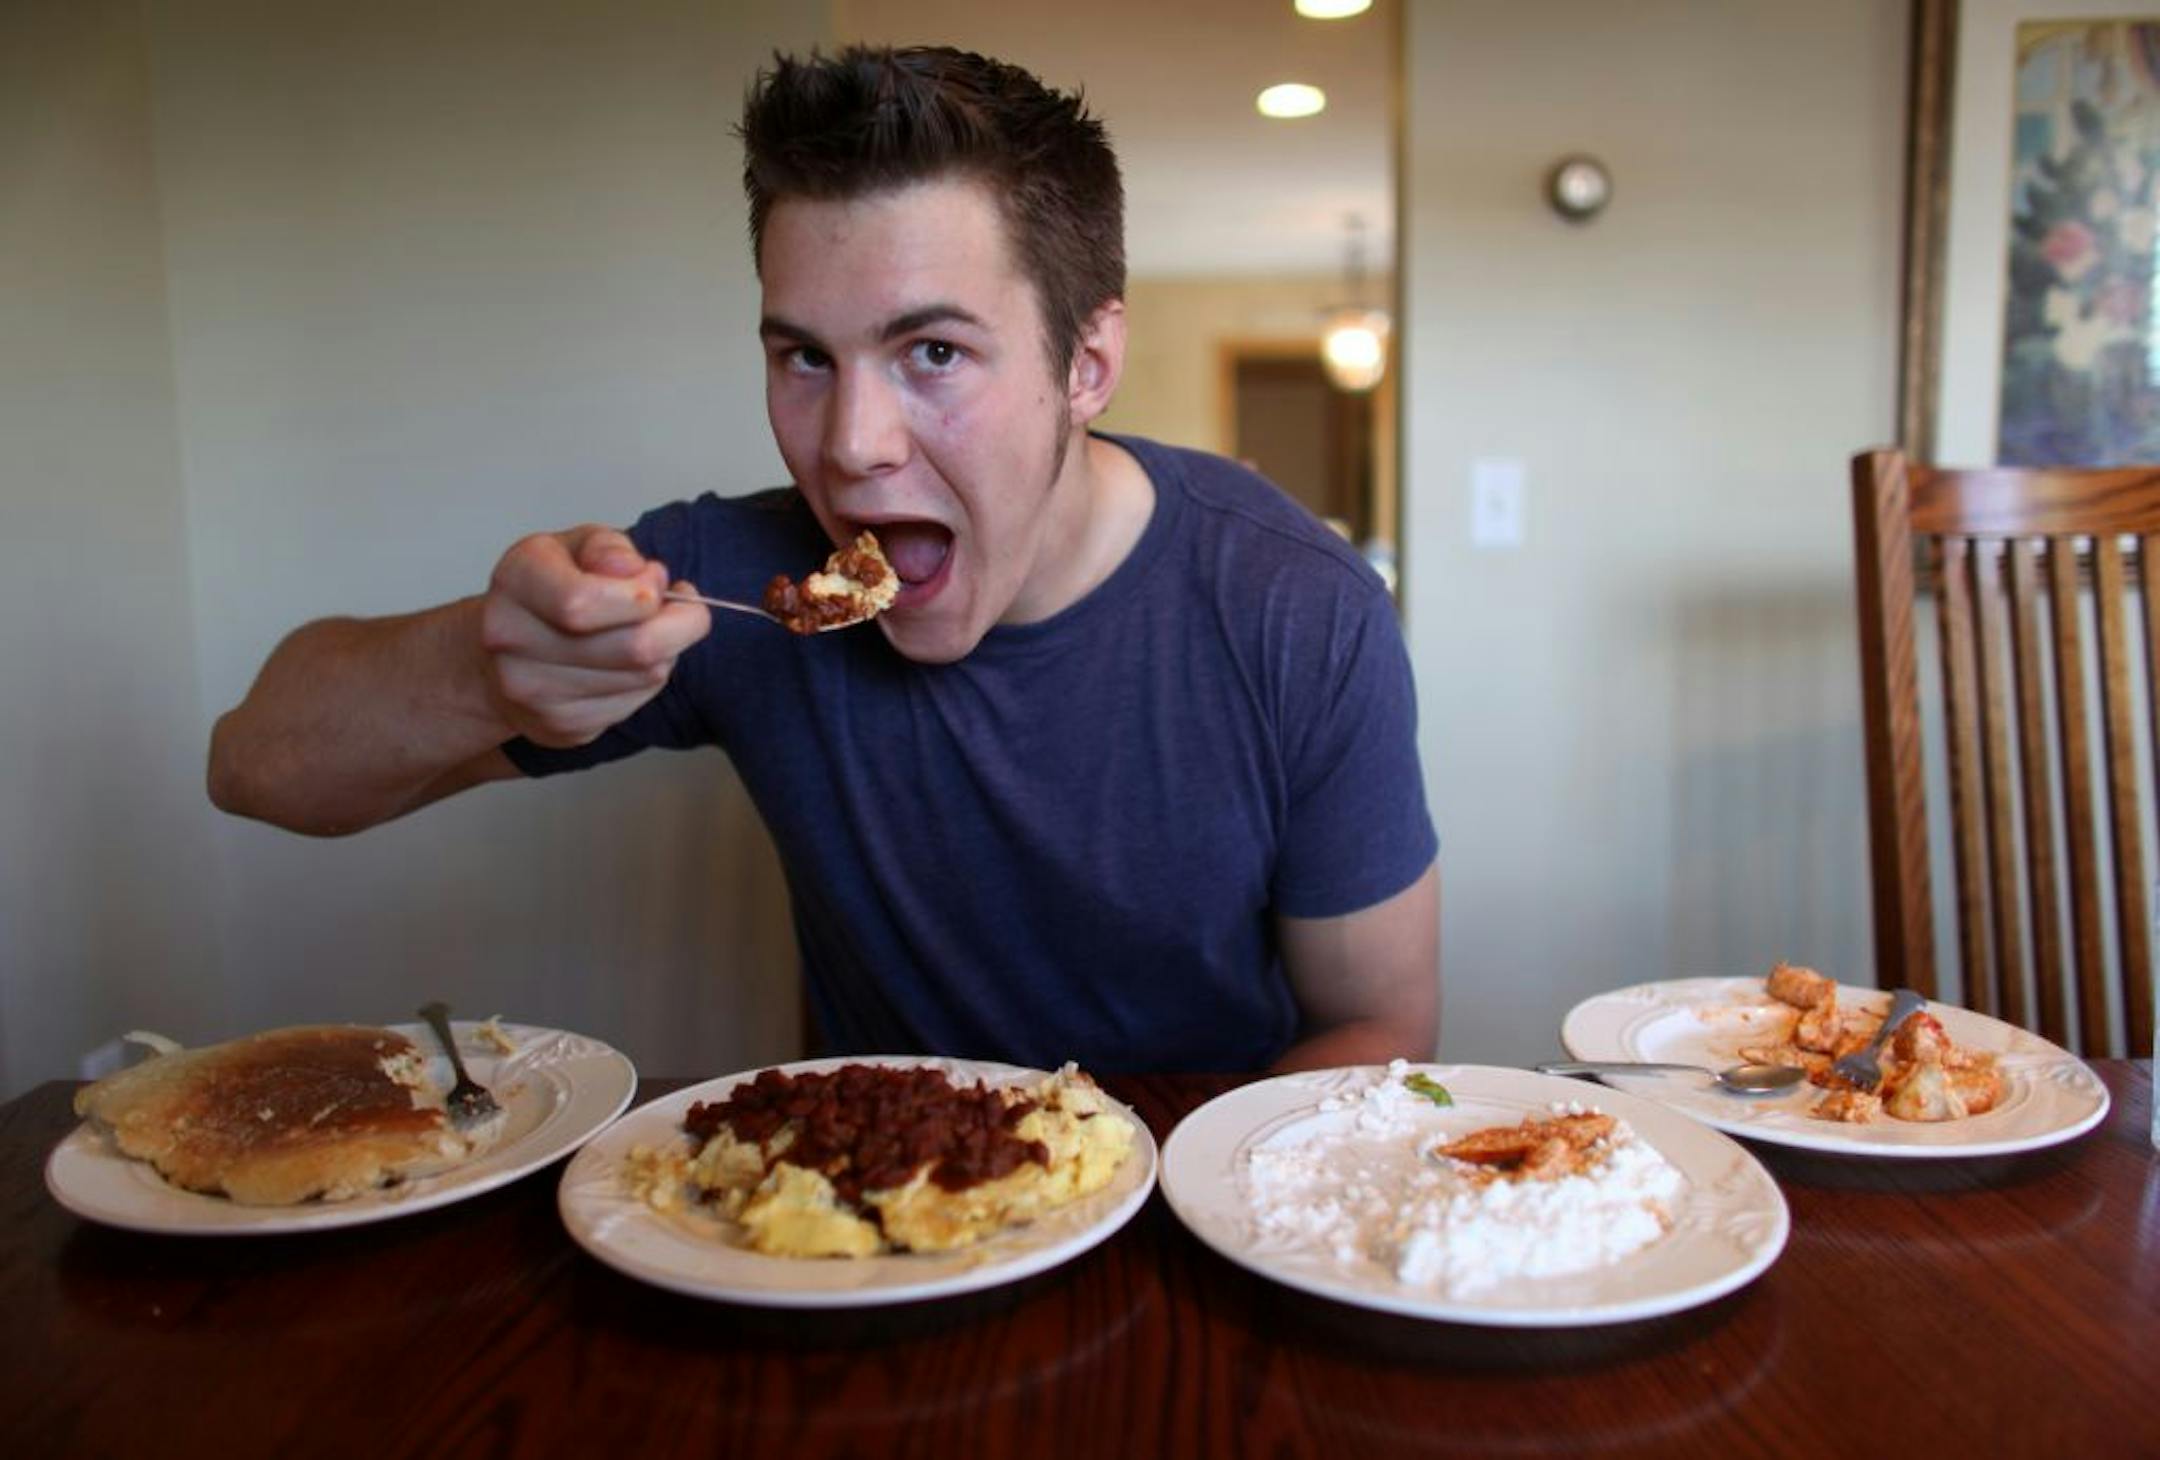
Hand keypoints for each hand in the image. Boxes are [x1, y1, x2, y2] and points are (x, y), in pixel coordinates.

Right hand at [478, 525, 710, 746]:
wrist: (500, 654)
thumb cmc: (550, 590)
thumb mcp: (577, 547)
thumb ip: (609, 549)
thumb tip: (637, 573)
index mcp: (517, 581)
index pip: (584, 602)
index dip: (643, 595)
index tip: (656, 581)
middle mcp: (513, 639)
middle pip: (633, 648)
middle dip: (679, 625)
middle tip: (680, 608)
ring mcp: (533, 691)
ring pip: (644, 677)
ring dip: (665, 653)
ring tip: (646, 631)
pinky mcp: (559, 726)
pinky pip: (635, 704)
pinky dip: (646, 681)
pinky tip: (628, 663)